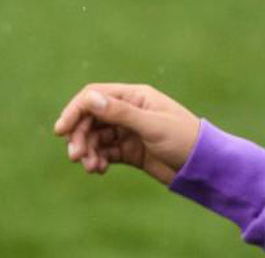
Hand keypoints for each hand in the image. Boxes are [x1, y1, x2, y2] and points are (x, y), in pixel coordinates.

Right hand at [53, 83, 199, 184]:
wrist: (202, 165)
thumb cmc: (183, 139)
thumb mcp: (152, 125)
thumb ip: (121, 112)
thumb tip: (89, 98)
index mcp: (136, 97)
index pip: (95, 96)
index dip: (75, 110)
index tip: (62, 131)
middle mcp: (129, 111)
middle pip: (91, 118)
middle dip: (79, 136)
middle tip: (75, 156)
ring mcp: (128, 130)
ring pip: (95, 137)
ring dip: (87, 150)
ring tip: (91, 167)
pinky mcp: (129, 150)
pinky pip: (104, 151)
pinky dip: (97, 159)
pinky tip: (99, 169)